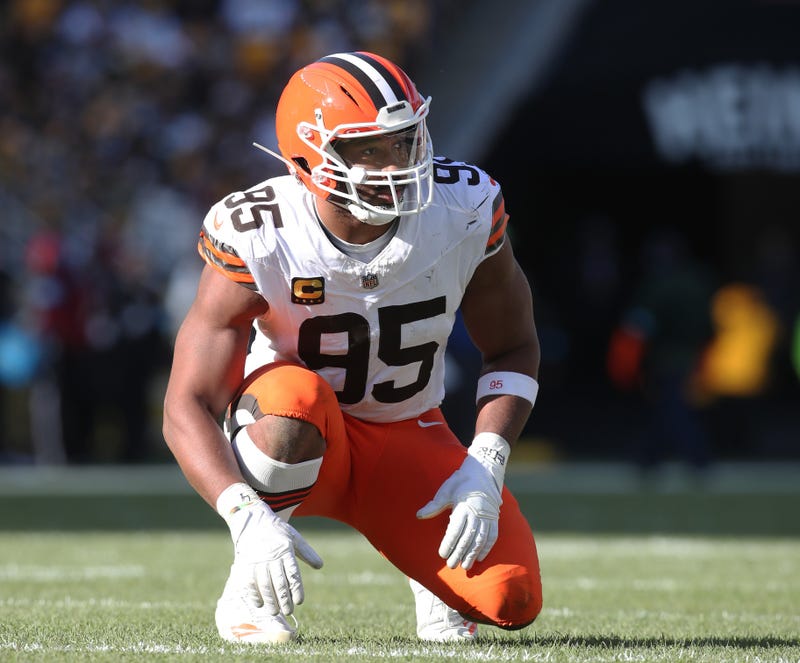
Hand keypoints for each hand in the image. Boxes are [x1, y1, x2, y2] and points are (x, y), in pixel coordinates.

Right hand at [226, 499, 322, 615]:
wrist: (253, 521)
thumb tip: (320, 566)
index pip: (292, 573)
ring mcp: (257, 560)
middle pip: (278, 582)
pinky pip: (249, 582)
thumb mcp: (294, 538)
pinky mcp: (245, 564)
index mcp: (285, 550)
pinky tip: (260, 604)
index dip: (296, 589)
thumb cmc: (277, 531)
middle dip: (284, 599)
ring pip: (264, 584)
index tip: (299, 601)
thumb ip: (307, 553)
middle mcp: (271, 556)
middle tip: (289, 611)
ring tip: (275, 612)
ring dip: (270, 600)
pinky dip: (254, 594)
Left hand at [416, 454, 501, 569]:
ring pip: (480, 539)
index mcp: (463, 507)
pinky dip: (487, 547)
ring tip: (465, 566)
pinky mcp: (494, 517)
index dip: (448, 544)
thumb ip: (434, 506)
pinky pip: (492, 535)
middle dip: (459, 553)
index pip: (454, 531)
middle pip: (467, 538)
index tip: (442, 555)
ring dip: (472, 554)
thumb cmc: (461, 480)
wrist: (484, 470)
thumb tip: (419, 515)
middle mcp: (476, 513)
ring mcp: (487, 516)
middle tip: (451, 565)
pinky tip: (480, 557)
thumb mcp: (446, 490)